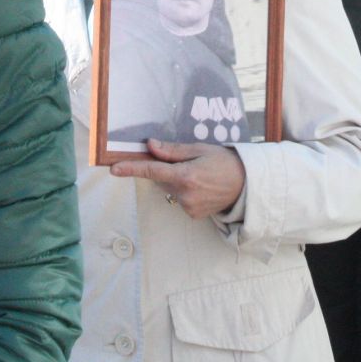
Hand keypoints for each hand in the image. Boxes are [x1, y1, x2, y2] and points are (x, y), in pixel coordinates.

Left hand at [109, 140, 244, 219]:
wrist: (246, 185)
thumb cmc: (224, 162)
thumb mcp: (200, 149)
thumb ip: (173, 151)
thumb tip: (150, 147)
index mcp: (186, 175)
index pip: (152, 171)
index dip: (131, 169)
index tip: (114, 169)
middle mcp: (185, 194)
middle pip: (161, 180)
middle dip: (166, 170)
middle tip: (186, 162)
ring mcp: (189, 207)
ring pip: (169, 190)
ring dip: (176, 181)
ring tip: (199, 175)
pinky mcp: (193, 215)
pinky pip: (179, 200)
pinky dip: (184, 192)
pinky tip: (201, 187)